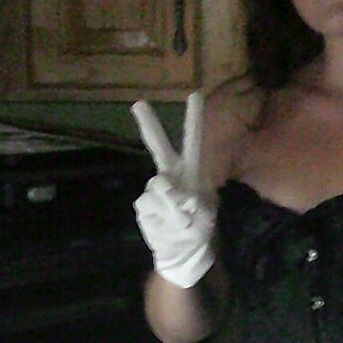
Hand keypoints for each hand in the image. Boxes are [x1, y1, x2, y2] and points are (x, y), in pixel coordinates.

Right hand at [132, 91, 215, 287]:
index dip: (194, 118)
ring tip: (182, 222)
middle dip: (149, 125)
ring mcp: (154, 188)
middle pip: (159, 146)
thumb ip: (189, 199)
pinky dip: (161, 218)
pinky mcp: (143, 204)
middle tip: (139, 103)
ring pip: (159, 188)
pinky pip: (150, 206)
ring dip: (172, 207)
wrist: (180, 250)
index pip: (193, 141)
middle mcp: (170, 173)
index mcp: (190, 171)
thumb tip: (167, 191)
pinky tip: (166, 225)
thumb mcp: (203, 215)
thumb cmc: (197, 226)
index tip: (195, 93)